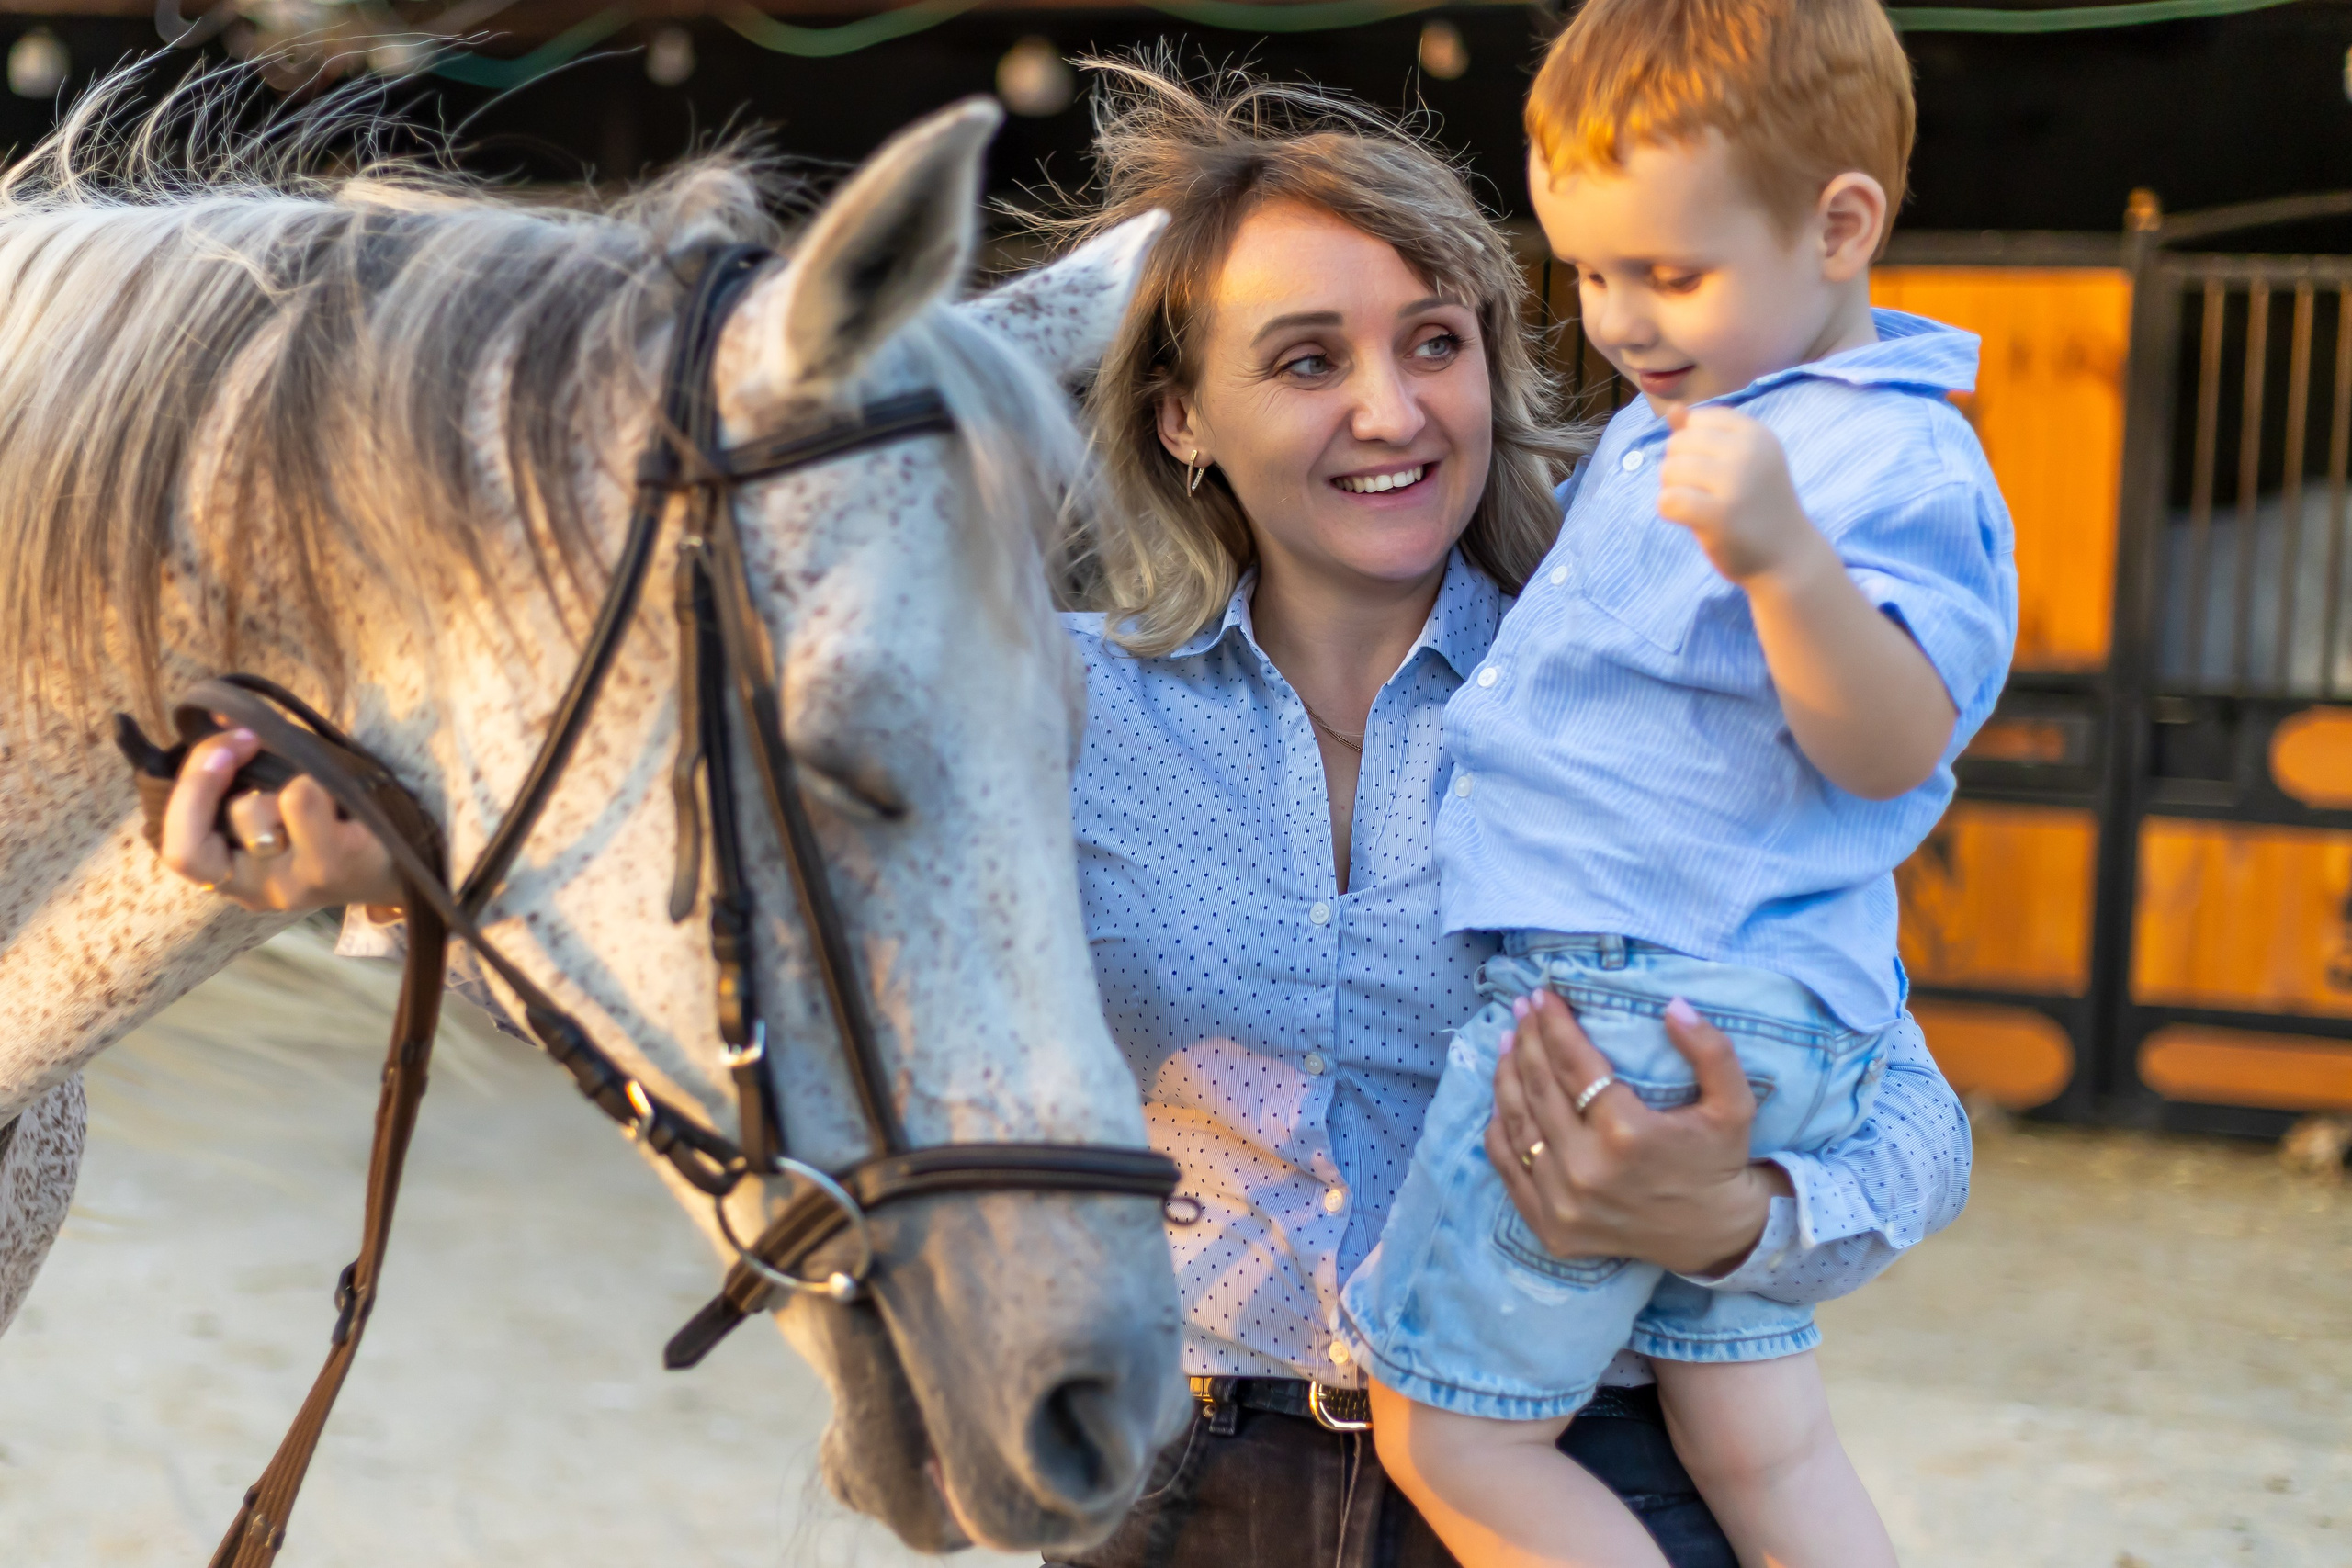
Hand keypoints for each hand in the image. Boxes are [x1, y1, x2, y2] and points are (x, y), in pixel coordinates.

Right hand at [157, 718, 402, 914]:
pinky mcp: (334, 863)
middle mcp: (261, 889)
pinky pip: (301, 797)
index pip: (181, 853)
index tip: (219, 749)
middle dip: (213, 770)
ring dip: (278, 778)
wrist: (415, 859)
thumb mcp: (276, 800)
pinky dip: (315, 778)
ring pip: (254, 809)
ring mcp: (297, 882)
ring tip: (317, 786)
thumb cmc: (340, 822)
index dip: (186, 796)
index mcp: (236, 877)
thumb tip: (218, 713)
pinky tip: (342, 793)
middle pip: (205, 829)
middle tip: (245, 739)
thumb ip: (241, 771)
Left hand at [1484, 989, 1791, 1277]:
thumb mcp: (1734, 1104)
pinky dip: (1499, 1129)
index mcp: (1627, 1134)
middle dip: (1526, 1040)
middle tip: (1520, 1008)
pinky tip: (1502, 1098)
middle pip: (1539, 1088)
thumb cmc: (1718, 1162)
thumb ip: (1711, 1051)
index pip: (1573, 1064)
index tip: (1542, 995)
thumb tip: (1674, 1006)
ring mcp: (1563, 1202)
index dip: (1554, 1024)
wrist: (1712, 1236)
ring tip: (1507, 1041)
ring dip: (1506, 1076)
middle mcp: (1586, 1169)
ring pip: (1517, 1124)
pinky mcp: (1551, 1226)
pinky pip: (1509, 1168)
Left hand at [1656, 406, 1832, 587]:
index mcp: (1756, 433)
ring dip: (1673, 489)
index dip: (1691, 445)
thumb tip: (1674, 409)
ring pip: (1669, 470)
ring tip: (1698, 505)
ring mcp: (1736, 483)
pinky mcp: (1720, 516)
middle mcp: (1749, 452)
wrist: (1787, 557)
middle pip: (1678, 443)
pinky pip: (1668, 501)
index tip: (1714, 469)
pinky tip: (1689, 520)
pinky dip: (1669, 511)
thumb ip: (1702, 434)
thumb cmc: (1755, 505)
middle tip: (1704, 492)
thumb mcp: (1737, 462)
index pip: (1697, 419)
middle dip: (1678, 468)